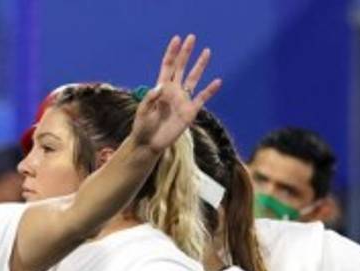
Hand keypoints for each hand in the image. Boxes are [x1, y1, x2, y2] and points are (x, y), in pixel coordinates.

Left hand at [131, 34, 221, 154]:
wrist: (149, 144)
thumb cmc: (142, 127)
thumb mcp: (142, 112)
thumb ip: (149, 98)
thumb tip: (161, 86)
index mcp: (160, 88)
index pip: (167, 66)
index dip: (172, 53)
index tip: (177, 39)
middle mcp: (173, 91)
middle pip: (181, 67)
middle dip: (186, 53)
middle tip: (192, 37)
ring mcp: (182, 100)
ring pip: (194, 78)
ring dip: (200, 65)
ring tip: (207, 51)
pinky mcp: (190, 111)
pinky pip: (202, 98)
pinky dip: (210, 90)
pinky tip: (217, 81)